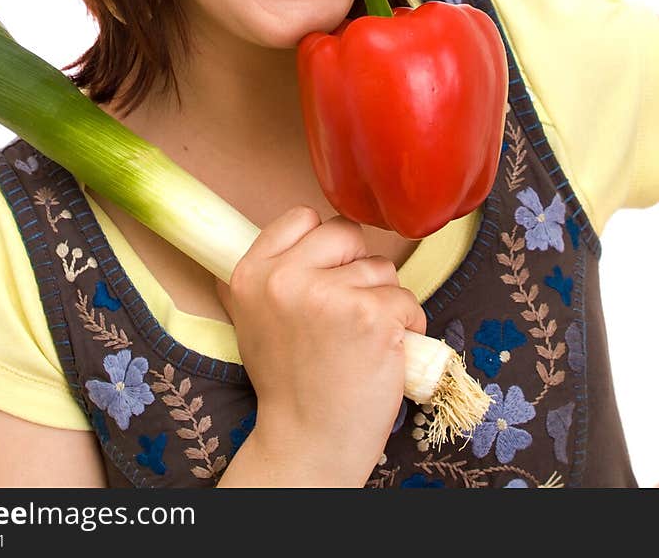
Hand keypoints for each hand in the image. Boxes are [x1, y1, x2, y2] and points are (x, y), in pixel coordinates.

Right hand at [215, 205, 425, 486]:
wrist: (308, 442)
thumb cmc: (290, 382)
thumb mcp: (255, 317)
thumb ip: (273, 272)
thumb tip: (302, 230)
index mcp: (251, 273)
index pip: (302, 217)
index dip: (323, 245)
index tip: (326, 276)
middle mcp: (284, 279)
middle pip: (346, 233)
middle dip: (357, 267)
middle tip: (348, 311)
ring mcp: (330, 296)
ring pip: (381, 268)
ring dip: (384, 300)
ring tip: (362, 340)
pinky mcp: (372, 317)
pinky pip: (407, 300)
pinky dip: (408, 326)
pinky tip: (386, 352)